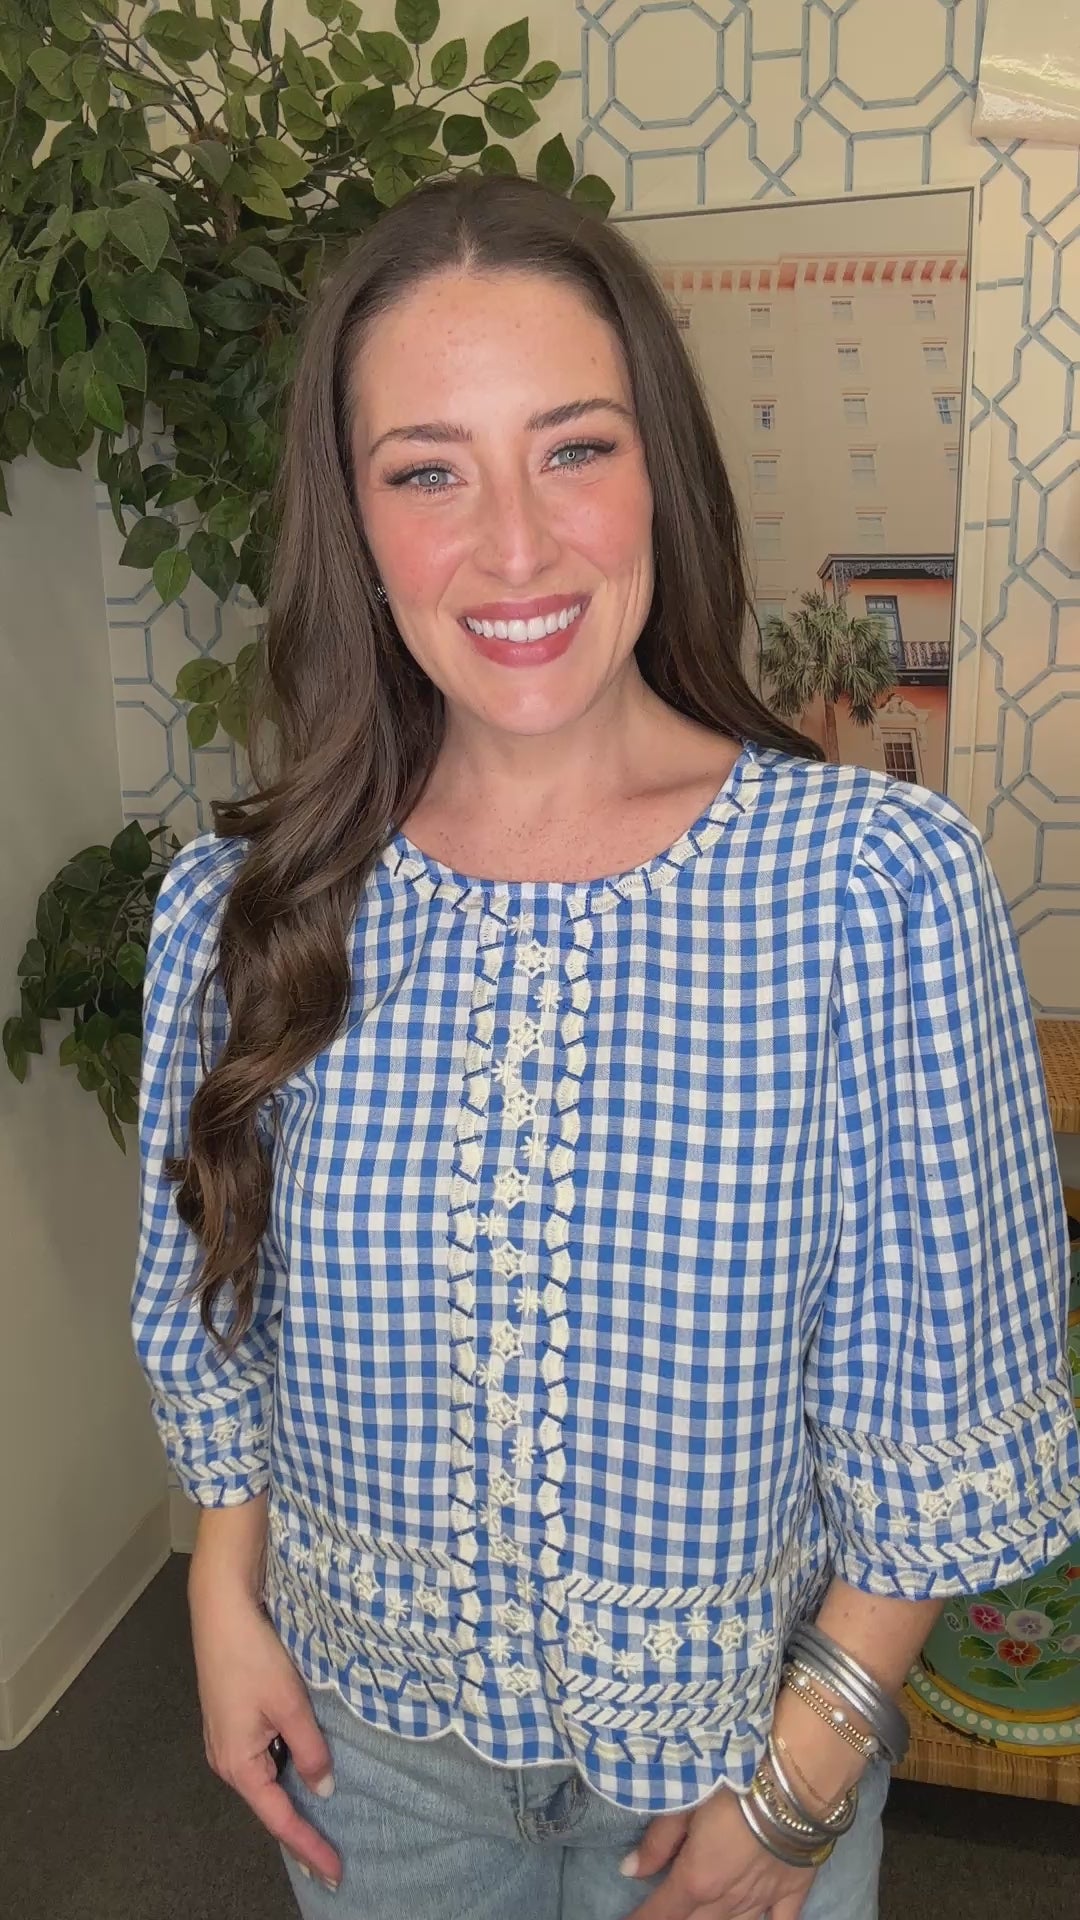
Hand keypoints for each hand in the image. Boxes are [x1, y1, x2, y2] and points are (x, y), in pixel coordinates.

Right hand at [189, 1568, 341, 1890]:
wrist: (221, 1610)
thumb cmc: (254, 1656)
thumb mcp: (290, 1705)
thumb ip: (310, 1750)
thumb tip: (324, 1789)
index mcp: (238, 1764)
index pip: (279, 1818)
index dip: (309, 1846)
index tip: (335, 1873)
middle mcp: (226, 1760)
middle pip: (269, 1804)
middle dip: (300, 1830)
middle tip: (332, 1859)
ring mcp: (225, 1740)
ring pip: (266, 1780)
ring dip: (292, 1799)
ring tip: (322, 1826)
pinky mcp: (230, 1721)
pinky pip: (261, 1758)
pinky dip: (283, 1771)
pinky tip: (302, 1774)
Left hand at [624, 1784, 816, 1919]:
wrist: (796, 1784)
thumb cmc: (733, 1784)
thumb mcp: (686, 1804)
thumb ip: (658, 1841)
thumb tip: (630, 1870)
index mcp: (696, 1879)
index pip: (660, 1912)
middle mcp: (726, 1900)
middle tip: (667, 1912)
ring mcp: (761, 1899)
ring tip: (701, 1917)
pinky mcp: (792, 1892)